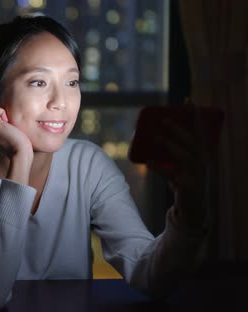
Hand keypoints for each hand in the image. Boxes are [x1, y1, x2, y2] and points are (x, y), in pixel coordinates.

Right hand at [0, 103, 32, 158]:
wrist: (19, 154)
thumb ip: (1, 129)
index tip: (6, 123)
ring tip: (8, 125)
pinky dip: (3, 112)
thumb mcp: (7, 138)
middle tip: (8, 125)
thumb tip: (4, 118)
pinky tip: (8, 122)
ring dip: (1, 113)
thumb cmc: (18, 147)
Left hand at [148, 115, 211, 229]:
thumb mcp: (179, 164)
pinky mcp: (188, 188)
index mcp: (202, 155)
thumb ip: (170, 151)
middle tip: (164, 120)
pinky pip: (173, 176)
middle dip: (179, 129)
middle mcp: (202, 163)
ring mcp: (197, 176)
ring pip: (186, 157)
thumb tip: (149, 136)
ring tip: (154, 137)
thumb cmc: (184, 182)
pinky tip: (149, 163)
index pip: (201, 131)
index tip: (187, 100)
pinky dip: (160, 168)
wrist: (192, 210)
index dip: (195, 115)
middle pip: (193, 142)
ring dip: (170, 145)